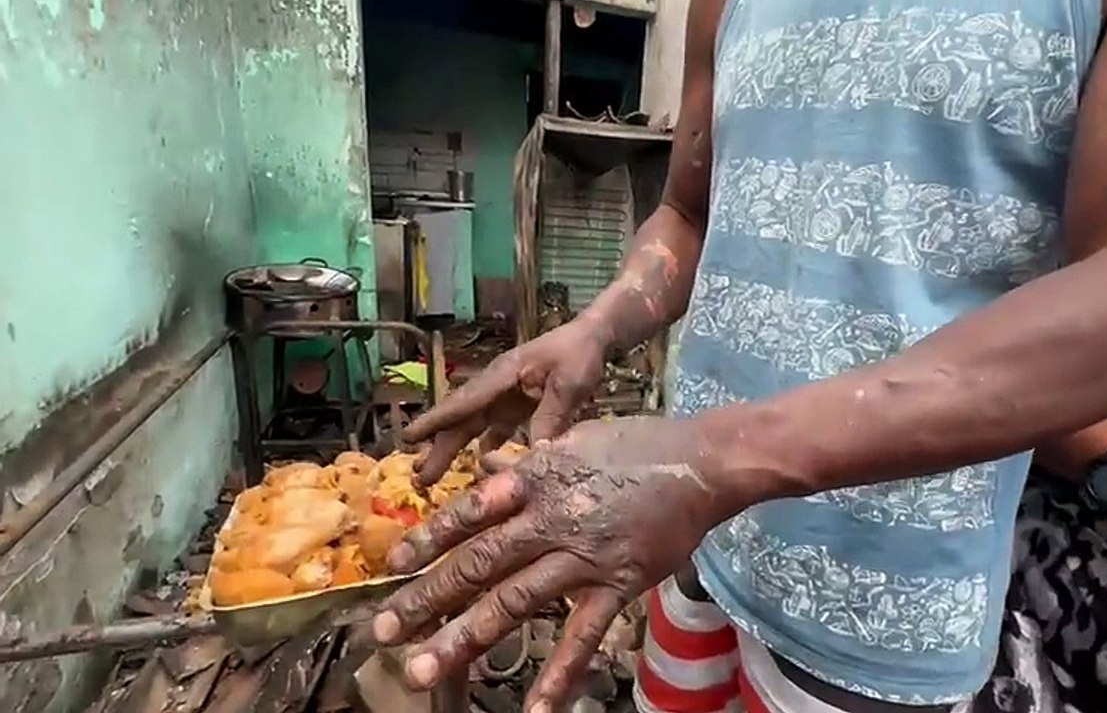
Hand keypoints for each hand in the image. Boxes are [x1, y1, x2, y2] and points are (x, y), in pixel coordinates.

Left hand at [372, 416, 732, 711]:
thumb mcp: (573, 440)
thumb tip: (488, 466)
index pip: (469, 513)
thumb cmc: (638, 446)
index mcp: (536, 481)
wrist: (702, 464)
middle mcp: (551, 520)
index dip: (428, 541)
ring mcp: (583, 558)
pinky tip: (535, 710)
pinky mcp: (618, 585)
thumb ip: (527, 462)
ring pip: (515, 602)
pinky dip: (560, 675)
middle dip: (427, 600)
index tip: (393, 567)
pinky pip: (584, 637)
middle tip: (384, 631)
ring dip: (465, 639)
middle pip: (478, 564)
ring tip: (424, 670)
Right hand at [403, 319, 608, 486]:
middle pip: (461, 420)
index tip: (408, 437)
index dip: (436, 422)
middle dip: (438, 447)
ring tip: (433, 477)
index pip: (463, 402)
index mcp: (501, 376)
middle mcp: (496, 387)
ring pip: (473, 427)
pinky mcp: (519, 405)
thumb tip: (532, 455)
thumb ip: (549, 417)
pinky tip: (481, 465)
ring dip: (454, 450)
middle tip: (418, 477)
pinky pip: (496, 429)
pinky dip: (487, 446)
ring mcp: (505, 397)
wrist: (593, 337)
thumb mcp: (568, 385)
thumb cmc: (578, 354)